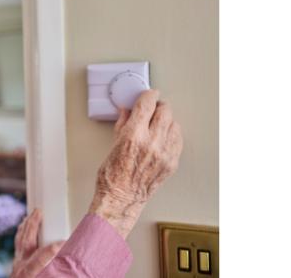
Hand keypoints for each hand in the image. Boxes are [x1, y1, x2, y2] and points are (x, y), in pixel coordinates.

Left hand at [11, 209, 64, 277]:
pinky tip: (25, 226)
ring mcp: (17, 264)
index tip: (63, 242)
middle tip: (39, 212)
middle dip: (32, 225)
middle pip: (26, 241)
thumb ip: (54, 273)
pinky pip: (18, 244)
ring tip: (32, 214)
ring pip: (20, 240)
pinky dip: (22, 234)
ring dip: (26, 226)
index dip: (51, 249)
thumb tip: (69, 270)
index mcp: (28, 273)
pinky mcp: (16, 264)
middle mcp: (21, 266)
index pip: (40, 258)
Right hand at [88, 89, 182, 238]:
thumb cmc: (112, 176)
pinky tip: (163, 136)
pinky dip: (171, 134)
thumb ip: (123, 124)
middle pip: (164, 111)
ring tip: (158, 122)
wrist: (122, 198)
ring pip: (174, 124)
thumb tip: (127, 111)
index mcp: (133, 135)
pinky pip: (177, 140)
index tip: (149, 93)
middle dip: (158, 106)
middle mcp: (151, 143)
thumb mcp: (113, 144)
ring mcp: (164, 153)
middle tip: (153, 106)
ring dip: (166, 120)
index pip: (147, 104)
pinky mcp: (172, 162)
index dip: (148, 95)